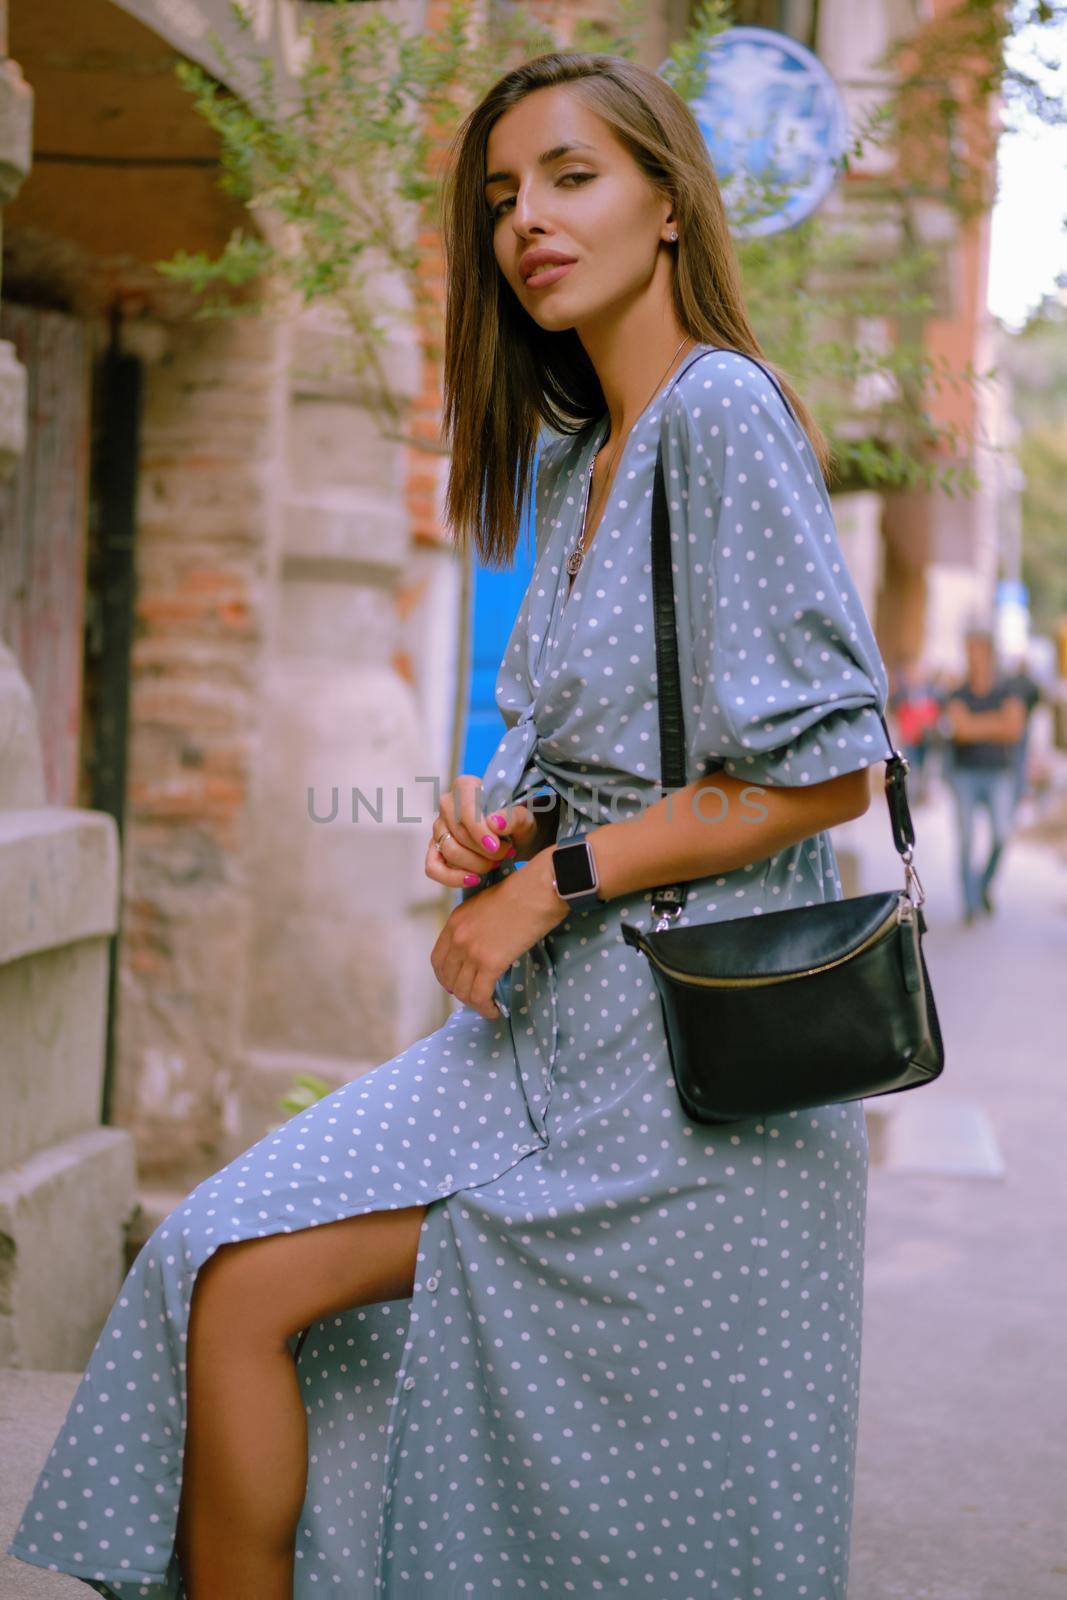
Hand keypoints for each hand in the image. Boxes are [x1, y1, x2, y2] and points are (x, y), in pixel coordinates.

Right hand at [425, 775, 542, 890]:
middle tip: (507, 853)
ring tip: (496, 863)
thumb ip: (513, 817)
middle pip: (458, 833)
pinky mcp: (436, 850)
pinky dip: (452, 878)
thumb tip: (494, 822)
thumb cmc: (518, 824)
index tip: (495, 845)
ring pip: (449, 851)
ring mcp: (439, 828)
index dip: (478, 830)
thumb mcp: (525, 818)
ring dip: (476, 864)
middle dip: (484, 851)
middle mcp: (447, 805)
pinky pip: (433, 868)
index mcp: (466, 787)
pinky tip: (474, 880)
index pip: (464, 808)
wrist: (517, 840)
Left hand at [430, 851, 569, 1019]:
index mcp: (454, 922)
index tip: (455, 984)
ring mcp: (471, 952)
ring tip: (488, 1007)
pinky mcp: (490, 963)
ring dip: (474, 1003)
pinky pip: (481, 995)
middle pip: (448, 978)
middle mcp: (457, 938)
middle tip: (474, 998)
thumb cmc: (520, 892)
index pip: (438, 959)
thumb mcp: (485, 905)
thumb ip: (476, 925)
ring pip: (463, 990)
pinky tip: (496, 1010)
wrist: (537, 890)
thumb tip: (483, 945)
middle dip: (459, 992)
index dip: (445, 976)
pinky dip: (486, 1007)